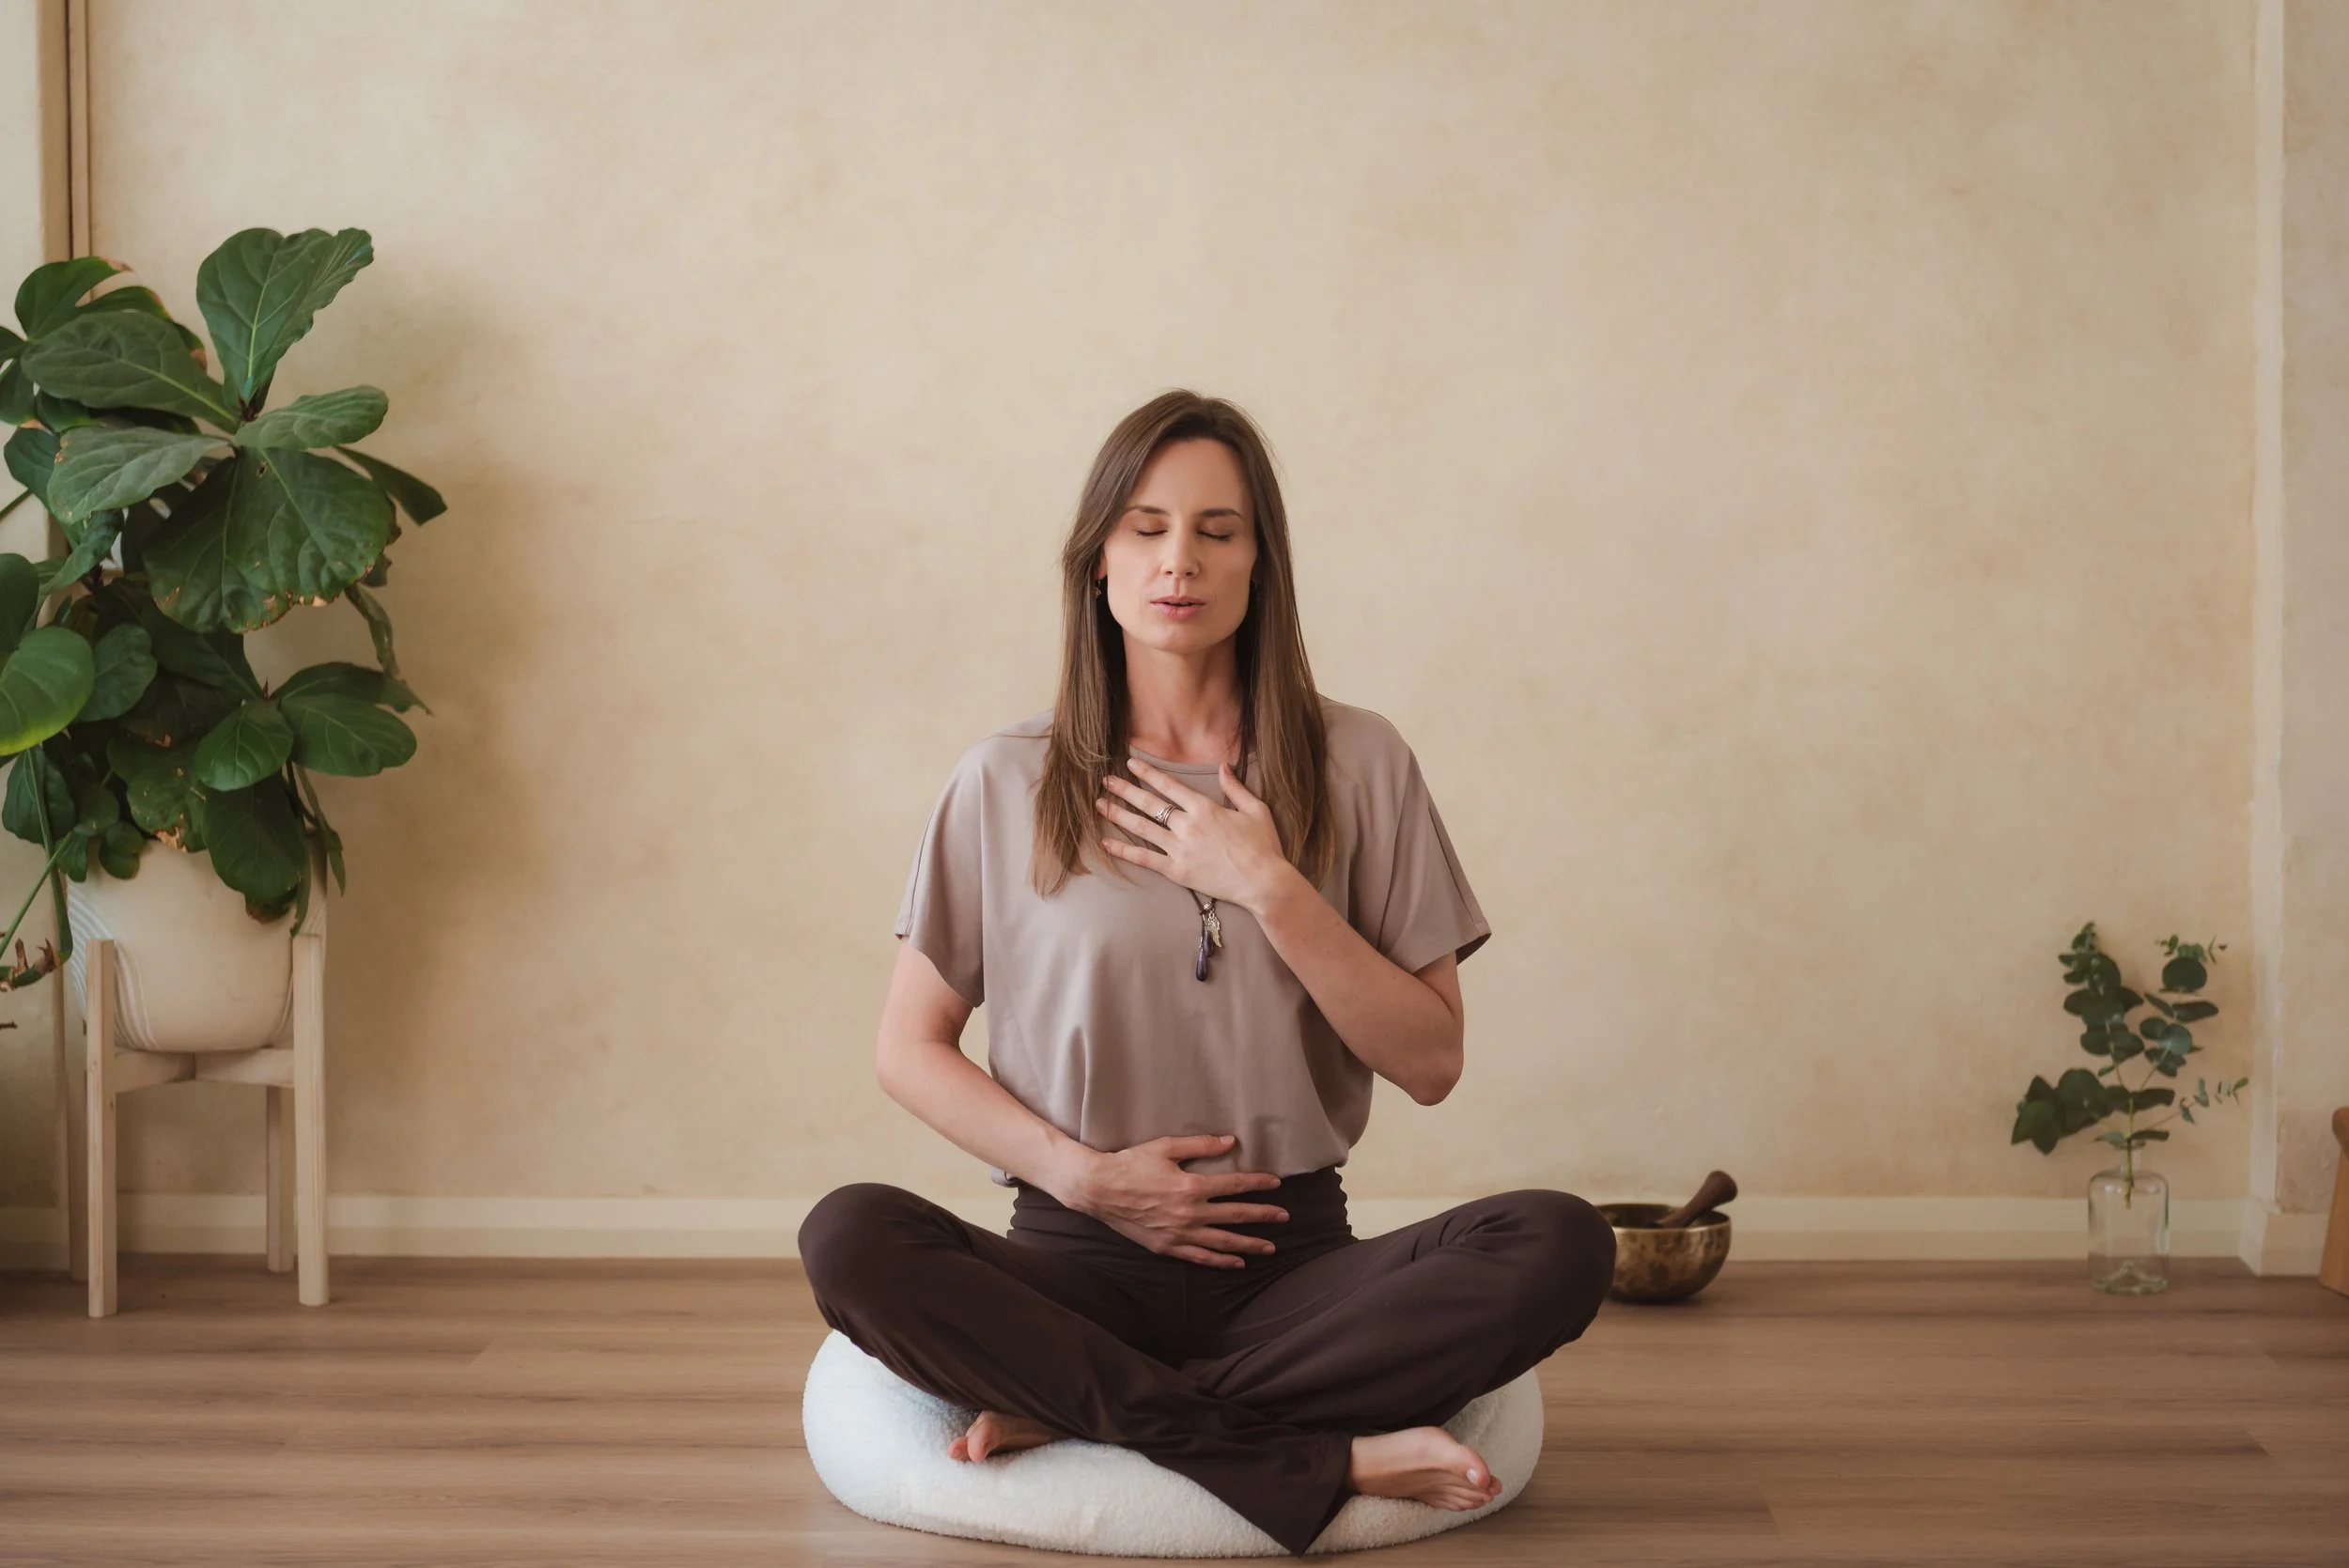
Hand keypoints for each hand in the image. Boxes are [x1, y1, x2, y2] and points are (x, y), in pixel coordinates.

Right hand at [1066, 1134, 1289, 1267]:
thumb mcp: (1165, 1147)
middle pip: (1236, 1215)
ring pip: (1223, 1241)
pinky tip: (1237, 1262)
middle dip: (1263, 1216)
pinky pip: (1200, 1257)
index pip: (1234, 1185)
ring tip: (1270, 1246)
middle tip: (1284, 1217)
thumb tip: (1230, 1142)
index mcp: (1191, 1186)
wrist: (1099, 1190)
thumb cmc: (1131, 1164)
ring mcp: (1179, 1233)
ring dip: (1249, 1244)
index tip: (1276, 1184)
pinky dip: (1221, 1261)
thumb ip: (1200, 1144)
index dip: (1258, 1183)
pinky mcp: (1167, 1247)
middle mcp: (1189, 1213)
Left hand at [1097, 758, 1297, 913]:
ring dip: (1118, 814)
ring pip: (1142, 828)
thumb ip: (1236, 787)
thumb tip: (1223, 766)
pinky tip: (1107, 843)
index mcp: (1205, 808)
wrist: (1263, 882)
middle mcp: (1188, 825)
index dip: (1148, 773)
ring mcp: (1180, 849)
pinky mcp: (1177, 871)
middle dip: (1125, 790)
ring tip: (1100, 805)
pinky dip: (1124, 850)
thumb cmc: (1263, 846)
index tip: (1131, 764)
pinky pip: (1144, 859)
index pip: (1169, 786)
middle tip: (1105, 781)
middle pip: (1149, 804)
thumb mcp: (1256, 809)